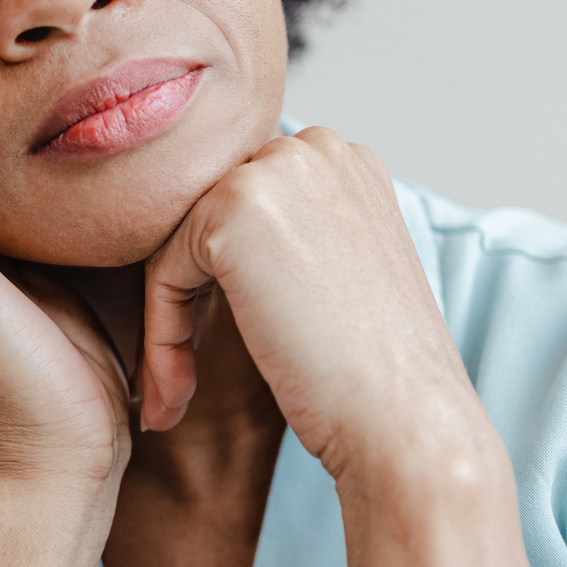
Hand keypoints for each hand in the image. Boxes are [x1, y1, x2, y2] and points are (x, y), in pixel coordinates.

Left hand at [135, 127, 494, 493]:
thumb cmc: (375, 372)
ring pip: (177, 246)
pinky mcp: (232, 209)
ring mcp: (275, 171)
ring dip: (168, 326)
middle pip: (204, 219)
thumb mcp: (340, 275)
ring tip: (174, 396)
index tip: (214, 351)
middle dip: (187, 298)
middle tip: (180, 380)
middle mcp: (314, 148)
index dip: (219, 284)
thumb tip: (218, 246)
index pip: (242, 207)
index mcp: (344, 160)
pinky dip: (161, 337)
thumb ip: (290, 239)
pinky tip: (176, 394)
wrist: (404, 418)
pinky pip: (162, 272)